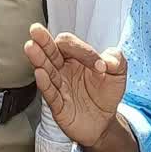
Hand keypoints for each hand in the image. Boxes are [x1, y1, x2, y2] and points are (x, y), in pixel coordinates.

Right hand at [24, 24, 126, 148]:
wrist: (105, 121)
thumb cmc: (106, 94)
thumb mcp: (118, 73)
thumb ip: (117, 60)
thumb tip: (108, 60)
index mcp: (75, 58)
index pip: (70, 45)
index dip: (82, 50)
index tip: (99, 64)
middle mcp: (64, 70)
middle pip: (51, 52)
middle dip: (44, 41)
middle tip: (36, 30)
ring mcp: (60, 87)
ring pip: (47, 71)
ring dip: (39, 59)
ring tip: (31, 47)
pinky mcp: (58, 106)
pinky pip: (50, 94)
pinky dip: (45, 84)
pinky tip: (39, 73)